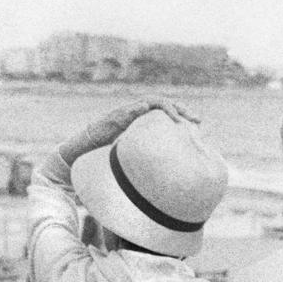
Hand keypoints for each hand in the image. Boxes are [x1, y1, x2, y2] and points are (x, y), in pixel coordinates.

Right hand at [59, 99, 200, 164]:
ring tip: (176, 115)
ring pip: (148, 103)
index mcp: (145, 124)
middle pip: (163, 105)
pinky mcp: (112, 118)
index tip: (199, 124)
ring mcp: (125, 115)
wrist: (83, 155)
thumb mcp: (137, 162)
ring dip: (164, 107)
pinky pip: (126, 110)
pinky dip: (136, 108)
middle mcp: (137, 116)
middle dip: (181, 110)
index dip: (184, 116)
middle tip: (196, 119)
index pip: (168, 114)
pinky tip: (146, 108)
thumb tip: (172, 178)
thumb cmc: (110, 160)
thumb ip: (152, 162)